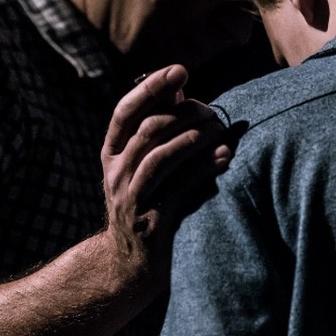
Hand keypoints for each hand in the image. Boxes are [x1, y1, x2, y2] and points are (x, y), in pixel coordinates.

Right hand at [101, 65, 233, 264]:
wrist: (131, 265)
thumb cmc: (148, 203)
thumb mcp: (144, 166)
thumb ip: (158, 130)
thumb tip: (179, 91)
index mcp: (112, 154)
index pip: (125, 111)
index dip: (151, 87)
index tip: (180, 69)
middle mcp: (116, 173)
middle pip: (147, 130)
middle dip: (184, 114)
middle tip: (211, 110)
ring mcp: (131, 199)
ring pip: (160, 157)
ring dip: (194, 138)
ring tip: (219, 129)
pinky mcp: (152, 222)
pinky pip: (178, 188)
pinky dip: (203, 169)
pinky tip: (224, 157)